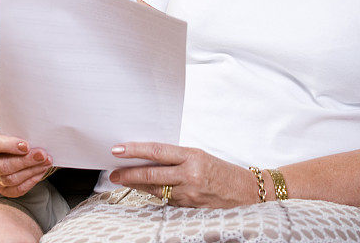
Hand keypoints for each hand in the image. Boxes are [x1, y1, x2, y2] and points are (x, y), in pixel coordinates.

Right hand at [0, 130, 53, 197]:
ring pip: (10, 180)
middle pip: (3, 166)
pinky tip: (41, 171)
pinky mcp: (2, 189)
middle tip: (42, 155)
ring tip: (46, 162)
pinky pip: (17, 190)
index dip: (10, 145)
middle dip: (25, 161)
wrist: (6, 149)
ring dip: (31, 171)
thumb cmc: (10, 137)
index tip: (26, 145)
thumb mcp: (10, 129)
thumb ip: (19, 132)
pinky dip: (31, 181)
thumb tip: (37, 135)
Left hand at [110, 142, 251, 207]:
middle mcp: (190, 175)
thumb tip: (151, 157)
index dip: (135, 150)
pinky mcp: (189, 209)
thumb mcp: (201, 156)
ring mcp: (189, 195)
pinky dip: (155, 194)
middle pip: (152, 174)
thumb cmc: (223, 171)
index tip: (118, 149)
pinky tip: (145, 190)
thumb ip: (178, 157)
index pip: (157, 151)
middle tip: (113, 172)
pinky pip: (166, 201)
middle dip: (128, 173)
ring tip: (123, 180)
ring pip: (156, 189)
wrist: (247, 193)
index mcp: (193, 156)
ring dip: (137, 185)